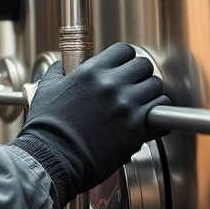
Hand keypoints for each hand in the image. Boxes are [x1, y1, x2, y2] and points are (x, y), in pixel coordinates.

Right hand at [12, 43, 169, 199]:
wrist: (53, 157)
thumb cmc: (48, 128)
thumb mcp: (47, 90)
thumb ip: (58, 72)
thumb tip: (61, 66)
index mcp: (92, 72)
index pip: (124, 51)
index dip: (125, 58)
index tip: (123, 67)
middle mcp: (113, 86)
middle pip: (144, 66)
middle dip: (140, 75)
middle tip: (133, 86)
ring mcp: (127, 107)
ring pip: (157, 89)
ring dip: (150, 95)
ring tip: (140, 104)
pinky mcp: (137, 130)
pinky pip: (162, 114)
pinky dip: (158, 117)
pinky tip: (148, 120)